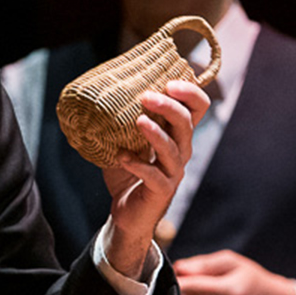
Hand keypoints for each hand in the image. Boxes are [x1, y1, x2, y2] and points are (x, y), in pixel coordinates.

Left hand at [100, 79, 209, 277]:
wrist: (126, 213)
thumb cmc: (127, 173)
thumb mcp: (123, 140)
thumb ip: (120, 120)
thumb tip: (98, 92)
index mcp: (176, 134)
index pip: (197, 108)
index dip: (190, 92)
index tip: (169, 81)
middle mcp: (181, 151)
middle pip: (187, 123)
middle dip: (169, 106)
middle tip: (146, 96)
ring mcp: (173, 172)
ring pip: (174, 148)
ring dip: (156, 133)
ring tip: (138, 120)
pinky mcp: (162, 191)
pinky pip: (155, 176)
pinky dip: (139, 165)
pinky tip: (122, 157)